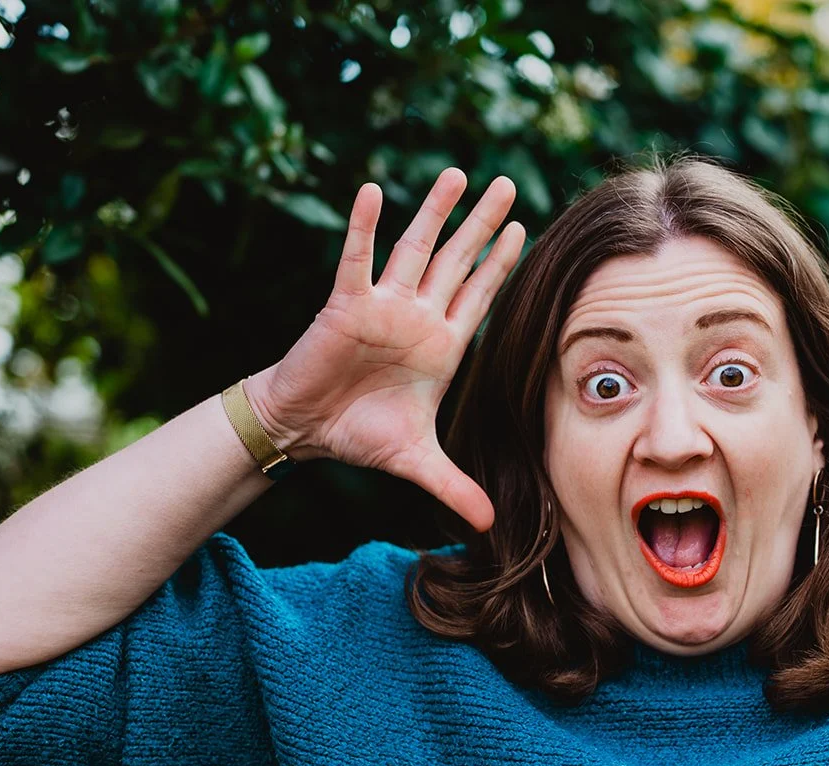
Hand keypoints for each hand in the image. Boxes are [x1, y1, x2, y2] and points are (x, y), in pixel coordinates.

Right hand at [246, 168, 524, 530]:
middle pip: (457, 261)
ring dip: (437, 212)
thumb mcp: (418, 462)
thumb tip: (491, 527)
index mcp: (441, 345)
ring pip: (416, 249)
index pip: (479, 295)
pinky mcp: (346, 306)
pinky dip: (365, 226)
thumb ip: (456, 488)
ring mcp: (383, 306)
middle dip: (482, 225)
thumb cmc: (359, 435)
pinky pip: (357, 259)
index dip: (500, 264)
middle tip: (508, 184)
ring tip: (460, 174)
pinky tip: (374, 189)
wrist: (305, 430)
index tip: (524, 229)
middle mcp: (416, 316)